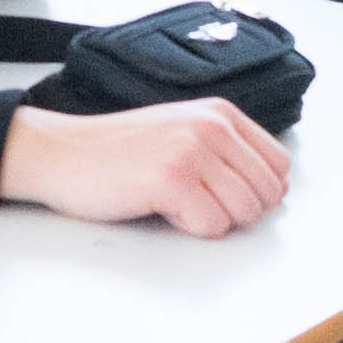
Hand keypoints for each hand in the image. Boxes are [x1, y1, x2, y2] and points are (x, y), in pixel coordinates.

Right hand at [0, 94, 289, 237]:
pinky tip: (160, 207)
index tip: (221, 192)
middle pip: (267, 194)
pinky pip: (212, 227)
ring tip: (176, 202)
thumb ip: (228, 152)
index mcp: (220, 113)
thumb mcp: (183, 132)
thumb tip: (275, 189)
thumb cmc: (118, 151)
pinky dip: (188, 228)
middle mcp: (212, 126)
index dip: (257, 191)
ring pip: (244, 212)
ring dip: (213, 220)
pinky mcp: (171, 180)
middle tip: (195, 202)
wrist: (62, 153)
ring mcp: (192, 150)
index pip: (280, 165)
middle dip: (238, 211)